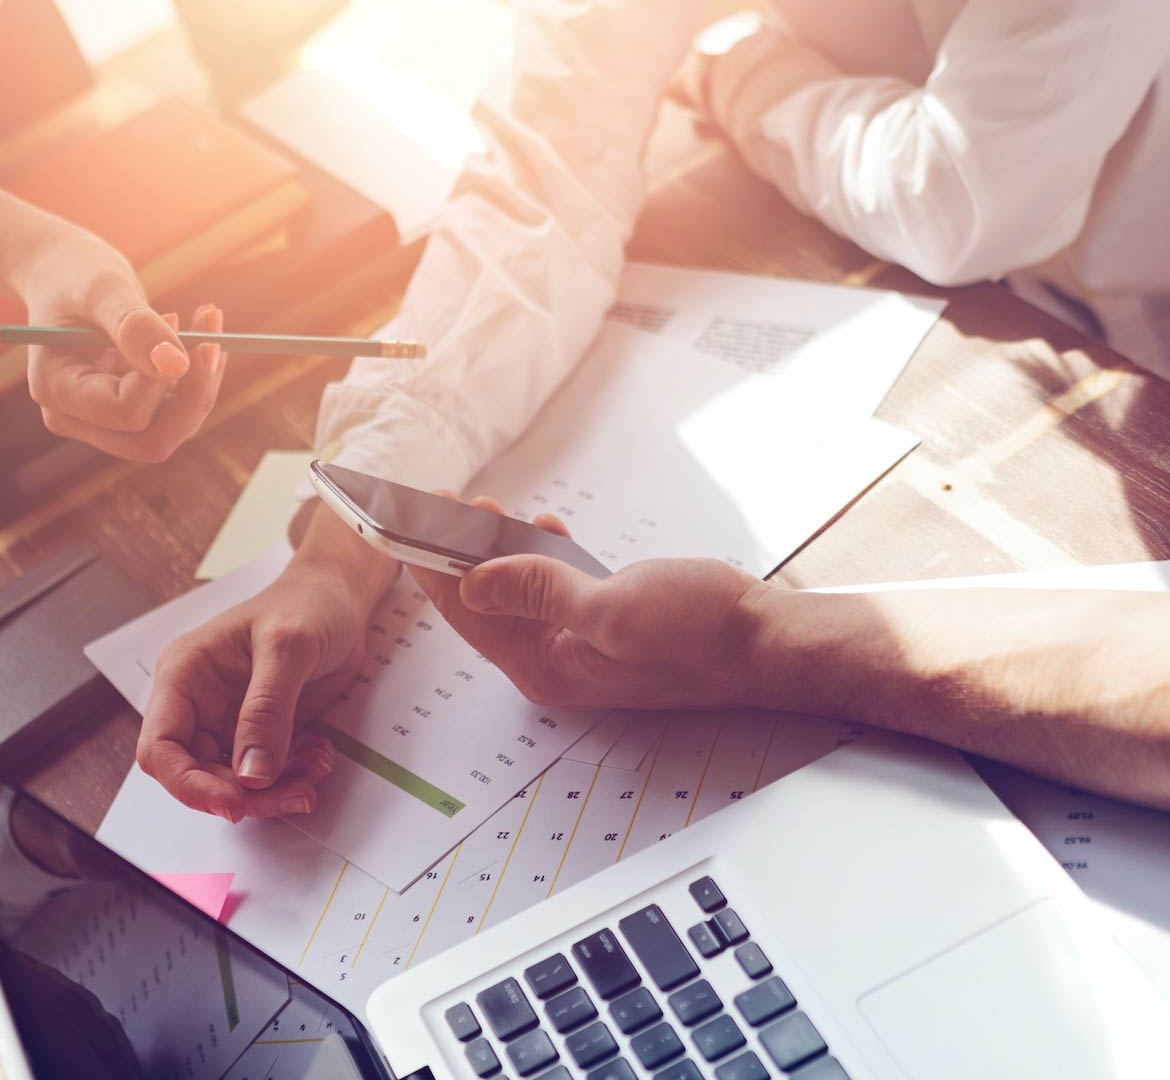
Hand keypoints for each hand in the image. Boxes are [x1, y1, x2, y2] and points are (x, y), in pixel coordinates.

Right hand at [11, 226, 225, 460]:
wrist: (63, 273)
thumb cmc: (74, 273)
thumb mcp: (102, 289)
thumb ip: (134, 326)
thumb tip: (177, 366)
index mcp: (56, 389)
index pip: (125, 413)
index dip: (162, 378)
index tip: (178, 320)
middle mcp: (75, 416)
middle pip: (150, 441)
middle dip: (194, 395)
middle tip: (215, 340)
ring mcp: (101, 420)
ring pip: (171, 429)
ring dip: (202, 381)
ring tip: (206, 319)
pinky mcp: (127, 410)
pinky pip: (174, 411)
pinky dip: (196, 376)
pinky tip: (196, 332)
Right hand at [136, 505, 398, 821]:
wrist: (340, 601)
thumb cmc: (307, 606)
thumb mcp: (289, 647)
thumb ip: (267, 710)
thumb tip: (251, 775)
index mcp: (184, 675)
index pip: (160, 747)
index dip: (188, 784)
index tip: (233, 803)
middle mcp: (197, 703)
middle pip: (197, 774)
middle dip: (245, 794)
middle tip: (293, 794)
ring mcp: (227, 721)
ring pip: (233, 782)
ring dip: (274, 790)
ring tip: (314, 770)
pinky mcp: (257, 733)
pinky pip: (264, 774)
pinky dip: (291, 777)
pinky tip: (318, 757)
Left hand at [407, 496, 783, 710]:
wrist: (768, 641)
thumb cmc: (703, 635)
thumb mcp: (612, 609)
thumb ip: (540, 591)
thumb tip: (475, 581)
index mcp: (548, 667)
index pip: (468, 615)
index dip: (430, 567)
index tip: (401, 527)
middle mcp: (559, 659)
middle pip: (486, 602)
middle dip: (459, 552)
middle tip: (440, 502)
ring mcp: (585, 641)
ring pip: (522, 589)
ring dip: (501, 548)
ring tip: (482, 507)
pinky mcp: (612, 620)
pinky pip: (560, 585)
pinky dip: (545, 554)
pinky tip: (544, 527)